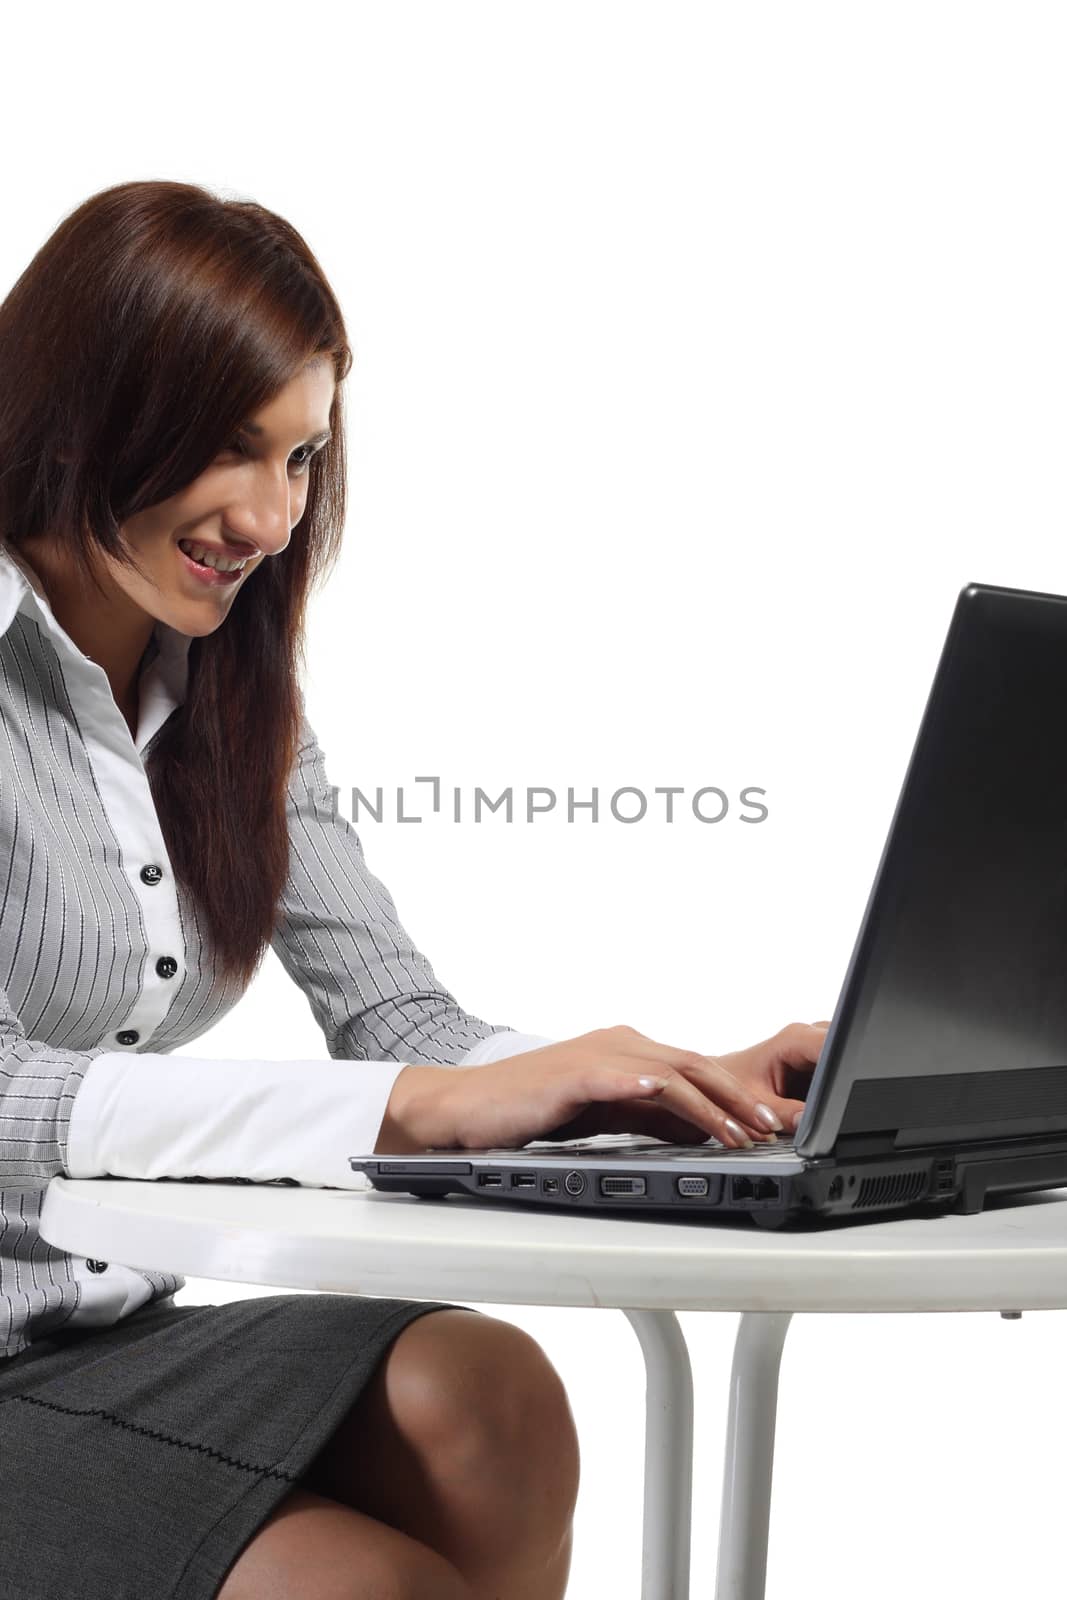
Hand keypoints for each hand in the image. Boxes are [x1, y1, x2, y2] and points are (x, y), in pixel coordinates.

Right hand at [376, 1021, 830, 1153]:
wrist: (469, 1107)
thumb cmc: (531, 1110)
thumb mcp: (603, 1114)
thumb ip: (647, 1115)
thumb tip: (698, 1132)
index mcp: (629, 1052)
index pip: (697, 1070)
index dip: (738, 1096)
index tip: (771, 1121)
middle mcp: (620, 1045)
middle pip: (696, 1065)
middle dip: (741, 1098)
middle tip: (776, 1125)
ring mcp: (598, 1055)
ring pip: (671, 1074)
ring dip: (712, 1105)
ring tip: (743, 1132)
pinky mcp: (574, 1072)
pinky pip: (623, 1079)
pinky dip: (655, 1092)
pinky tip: (677, 1105)